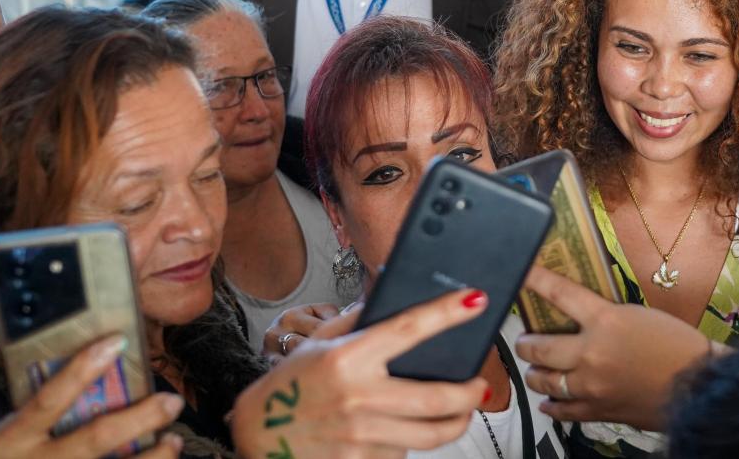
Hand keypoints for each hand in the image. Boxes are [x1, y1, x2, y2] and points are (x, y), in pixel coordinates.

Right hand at [0, 334, 183, 458]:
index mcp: (10, 440)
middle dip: (142, 417)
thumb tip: (101, 366)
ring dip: (154, 456)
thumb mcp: (10, 435)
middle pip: (96, 438)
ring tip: (173, 440)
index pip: (49, 399)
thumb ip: (43, 411)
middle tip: (172, 401)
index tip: (118, 341)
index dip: (82, 369)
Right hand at [232, 289, 490, 458]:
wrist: (257, 436)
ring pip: (430, 434)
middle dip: (469, 391)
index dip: (447, 312)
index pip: (410, 328)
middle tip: (480, 384)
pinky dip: (412, 440)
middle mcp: (358, 397)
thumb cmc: (290, 384)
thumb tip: (390, 296)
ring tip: (463, 410)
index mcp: (349, 358)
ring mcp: (361, 435)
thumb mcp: (318, 342)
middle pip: (435, 398)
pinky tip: (411, 429)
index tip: (477, 300)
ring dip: (456, 422)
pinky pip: (403, 452)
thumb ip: (357, 319)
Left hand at [514, 265, 711, 430]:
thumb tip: (582, 321)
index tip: (520, 272)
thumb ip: (605, 318)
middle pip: (539, 347)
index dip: (536, 280)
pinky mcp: (598, 410)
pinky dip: (551, 405)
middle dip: (526, 342)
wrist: (700, 384)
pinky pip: (562, 410)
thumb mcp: (639, 315)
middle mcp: (591, 352)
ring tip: (535, 368)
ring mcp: (591, 385)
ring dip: (536, 373)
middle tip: (524, 340)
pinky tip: (547, 402)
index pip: (560, 293)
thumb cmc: (677, 344)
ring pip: (544, 380)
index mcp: (605, 319)